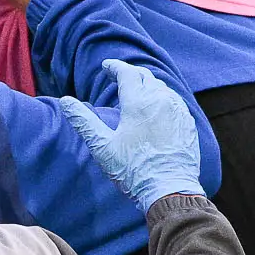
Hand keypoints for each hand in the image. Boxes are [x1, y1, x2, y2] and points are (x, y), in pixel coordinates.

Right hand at [55, 59, 204, 209]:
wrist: (169, 189)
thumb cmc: (133, 170)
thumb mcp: (102, 147)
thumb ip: (84, 121)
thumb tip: (66, 101)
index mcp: (139, 103)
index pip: (126, 73)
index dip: (114, 67)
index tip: (106, 66)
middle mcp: (161, 100)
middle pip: (145, 76)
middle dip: (130, 74)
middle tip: (118, 77)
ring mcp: (178, 111)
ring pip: (161, 87)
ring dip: (146, 85)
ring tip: (136, 92)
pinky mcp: (188, 122)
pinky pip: (174, 101)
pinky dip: (161, 98)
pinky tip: (155, 108)